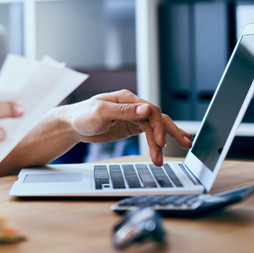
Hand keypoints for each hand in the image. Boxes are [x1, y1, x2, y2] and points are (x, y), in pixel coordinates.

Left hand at [58, 90, 192, 165]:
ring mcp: (132, 117)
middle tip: (183, 145)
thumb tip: (146, 109)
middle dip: (170, 133)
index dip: (158, 126)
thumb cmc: (81, 116)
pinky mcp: (130, 127)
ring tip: (174, 153)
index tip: (160, 142)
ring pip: (156, 126)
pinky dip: (160, 139)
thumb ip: (124, 111)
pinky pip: (150, 132)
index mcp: (126, 99)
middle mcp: (132, 106)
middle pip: (157, 118)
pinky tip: (170, 144)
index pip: (150, 110)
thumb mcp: (100, 112)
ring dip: (165, 140)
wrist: (71, 125)